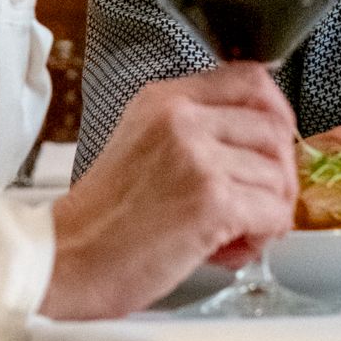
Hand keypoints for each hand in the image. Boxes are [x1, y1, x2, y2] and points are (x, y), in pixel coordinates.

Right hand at [39, 67, 300, 320]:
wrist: (62, 261)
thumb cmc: (102, 219)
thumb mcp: (142, 145)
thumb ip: (194, 130)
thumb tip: (259, 141)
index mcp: (165, 100)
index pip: (250, 79)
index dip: (277, 113)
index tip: (275, 145)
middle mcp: (183, 119)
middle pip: (275, 129)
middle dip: (277, 174)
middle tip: (253, 206)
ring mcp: (198, 157)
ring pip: (278, 176)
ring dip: (267, 213)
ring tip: (230, 236)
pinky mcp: (211, 200)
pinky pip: (274, 212)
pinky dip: (263, 236)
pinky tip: (230, 249)